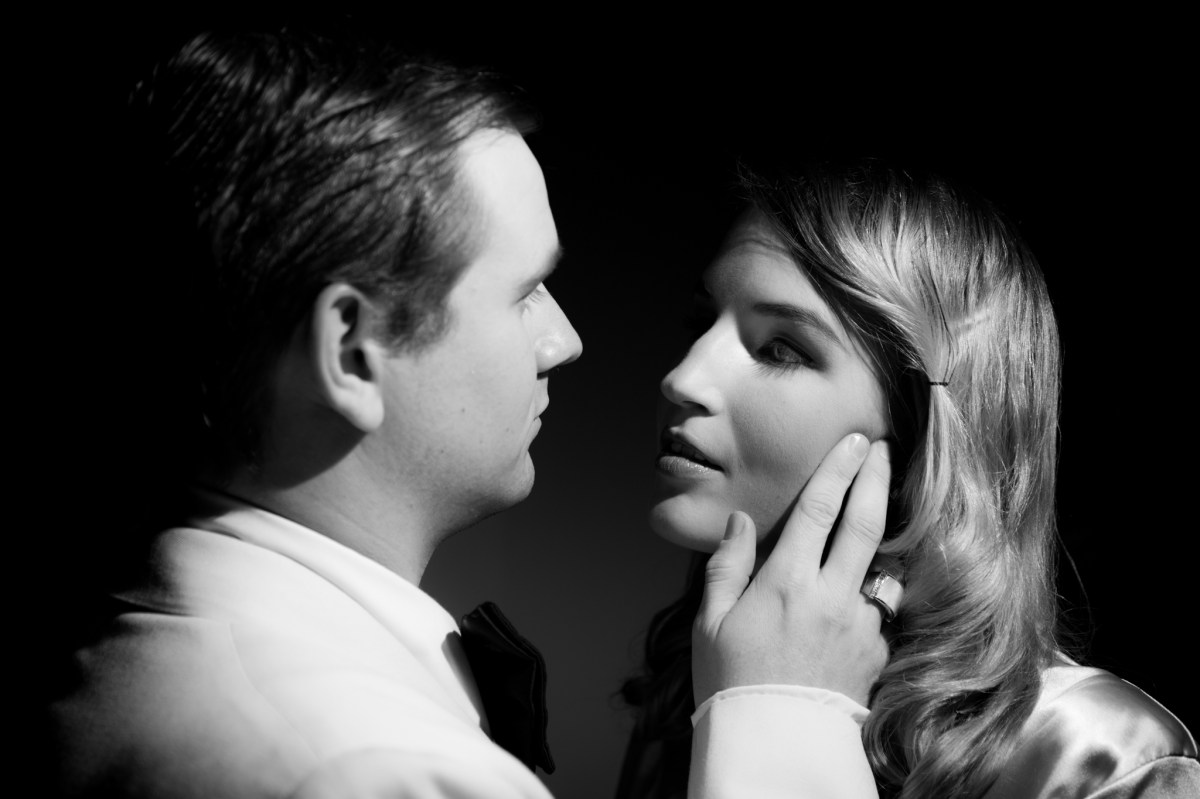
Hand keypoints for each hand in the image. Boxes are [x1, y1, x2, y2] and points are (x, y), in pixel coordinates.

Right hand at [692, 433, 891, 707]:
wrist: (773, 745)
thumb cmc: (731, 683)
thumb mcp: (710, 622)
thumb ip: (726, 565)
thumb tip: (740, 522)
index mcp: (786, 582)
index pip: (820, 509)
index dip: (838, 468)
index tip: (852, 440)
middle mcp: (831, 596)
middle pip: (865, 522)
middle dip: (875, 477)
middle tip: (883, 447)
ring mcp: (860, 623)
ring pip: (884, 562)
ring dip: (885, 530)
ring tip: (882, 506)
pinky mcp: (876, 649)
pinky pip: (882, 604)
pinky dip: (878, 584)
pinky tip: (869, 578)